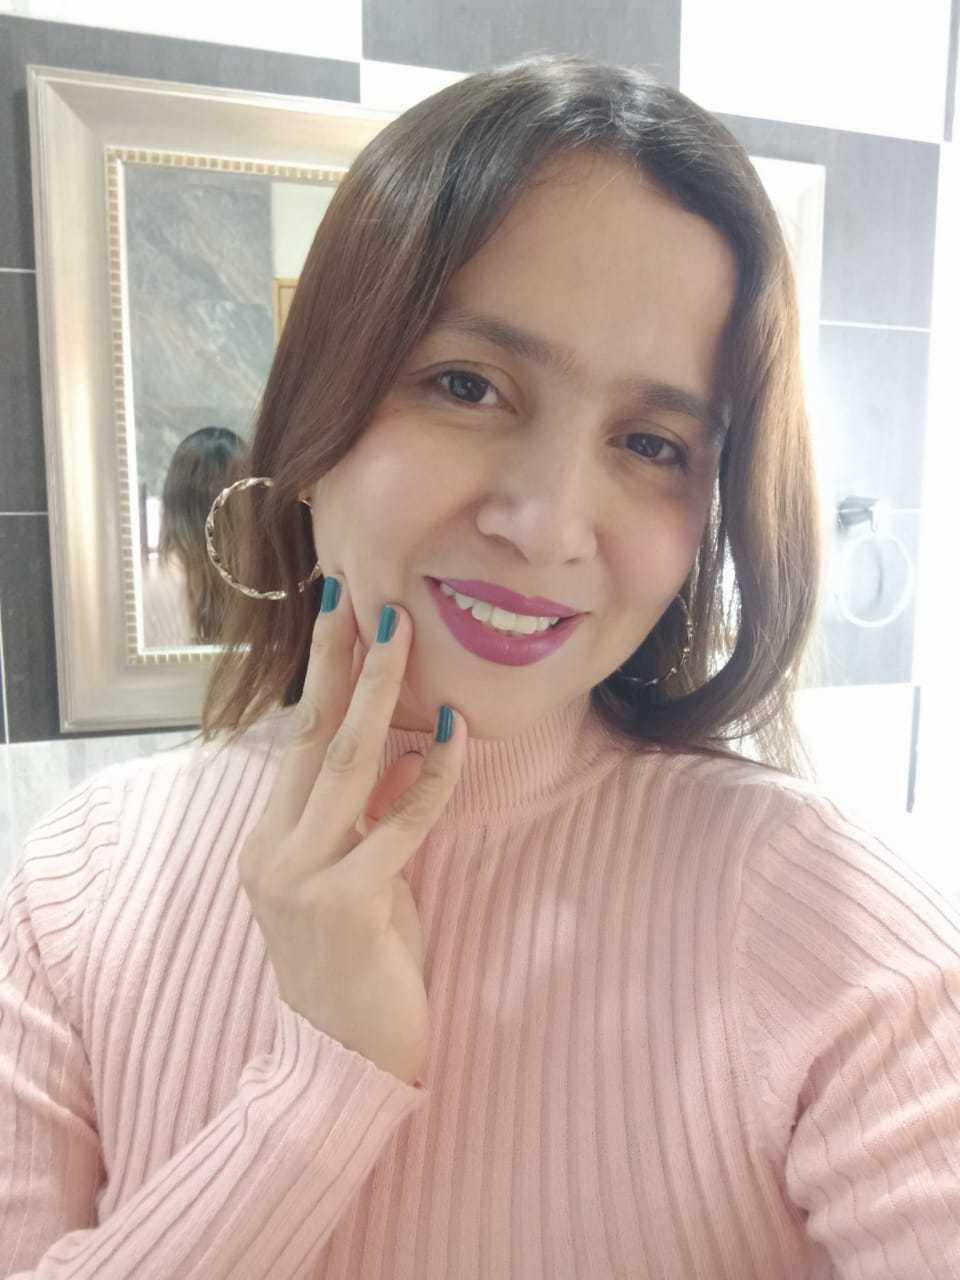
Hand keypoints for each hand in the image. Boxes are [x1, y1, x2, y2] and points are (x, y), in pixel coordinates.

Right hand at [237, 578, 465, 1085]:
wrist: (341, 1066)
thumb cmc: (359, 968)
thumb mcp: (357, 881)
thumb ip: (365, 821)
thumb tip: (398, 751)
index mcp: (270, 841)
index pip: (296, 742)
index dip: (319, 677)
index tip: (337, 615)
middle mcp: (274, 851)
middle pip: (310, 736)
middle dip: (339, 661)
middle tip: (360, 594)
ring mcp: (301, 879)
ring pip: (344, 764)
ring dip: (377, 692)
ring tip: (399, 633)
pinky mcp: (345, 906)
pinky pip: (396, 825)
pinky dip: (426, 778)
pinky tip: (450, 733)